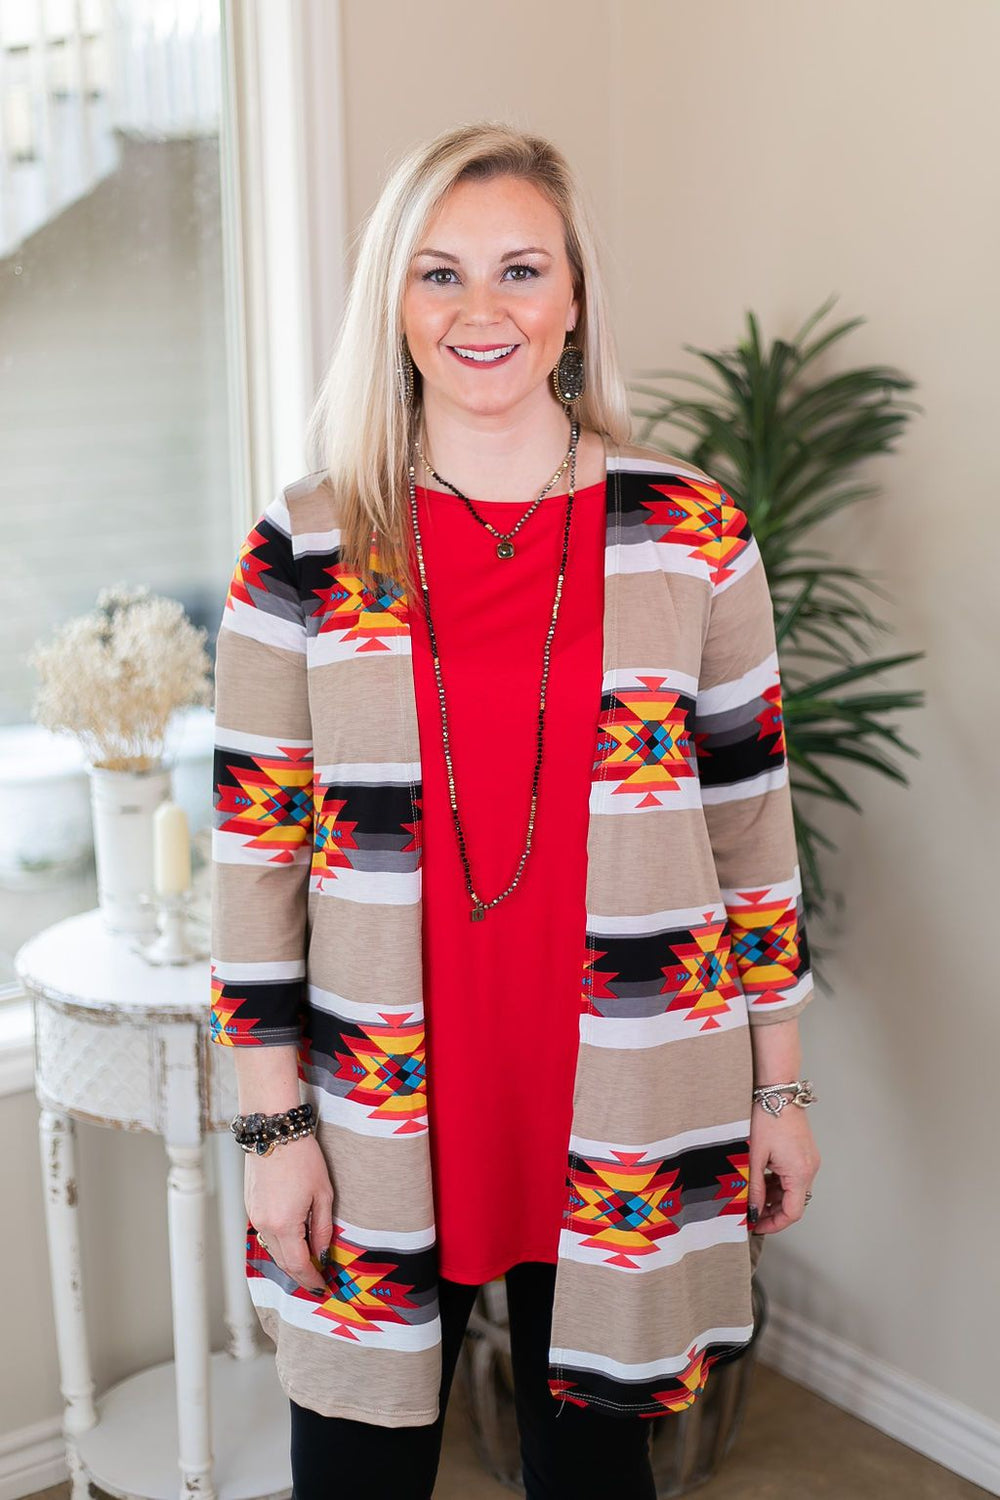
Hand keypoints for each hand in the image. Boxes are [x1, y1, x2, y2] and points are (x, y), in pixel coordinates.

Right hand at [245, 1134, 334, 1295]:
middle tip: (317, 1277)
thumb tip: (321, 1252)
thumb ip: (322, 1228)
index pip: (298, 1265)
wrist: (274, 1131)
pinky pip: (265, 1233)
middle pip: (283, 1262)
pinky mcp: (250, 1206)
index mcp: (284, 1224)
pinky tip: (293, 1238)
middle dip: (300, 1273)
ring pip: (272, 1248)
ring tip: (308, 1260)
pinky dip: (279, 1241)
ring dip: (289, 1258)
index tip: (322, 1285)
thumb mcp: (323, 1194)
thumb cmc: (303, 1158)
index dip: (311, 1278)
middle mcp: (265, 1224)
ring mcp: (254, 1216)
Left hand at [747, 1099, 819, 1233]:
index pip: (792, 1213)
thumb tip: (753, 1210)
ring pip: (793, 1190)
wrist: (779, 1092)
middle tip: (752, 1214)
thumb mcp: (755, 1157)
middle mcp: (809, 1169)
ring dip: (775, 1197)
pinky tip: (763, 1179)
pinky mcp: (805, 1153)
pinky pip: (794, 1177)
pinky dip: (779, 1183)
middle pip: (794, 1203)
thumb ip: (756, 1187)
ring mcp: (809, 1161)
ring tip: (753, 1196)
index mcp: (800, 1173)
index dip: (774, 1224)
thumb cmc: (768, 1118)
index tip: (758, 1226)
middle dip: (773, 1211)